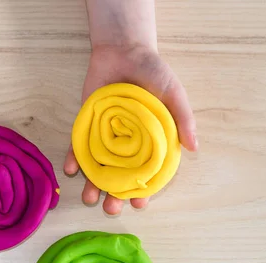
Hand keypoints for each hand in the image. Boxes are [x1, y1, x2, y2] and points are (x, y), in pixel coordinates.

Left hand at [64, 45, 197, 214]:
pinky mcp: (86, 127)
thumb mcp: (173, 93)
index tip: (139, 204)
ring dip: (92, 185)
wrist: (123, 50)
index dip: (143, 191)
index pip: (147, 174)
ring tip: (89, 199)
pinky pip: (78, 147)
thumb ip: (183, 119)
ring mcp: (104, 137)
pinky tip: (71, 170)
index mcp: (150, 143)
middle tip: (111, 209)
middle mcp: (126, 145)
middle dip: (115, 196)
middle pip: (120, 177)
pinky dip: (73, 159)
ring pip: (98, 167)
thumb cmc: (153, 72)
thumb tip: (194, 148)